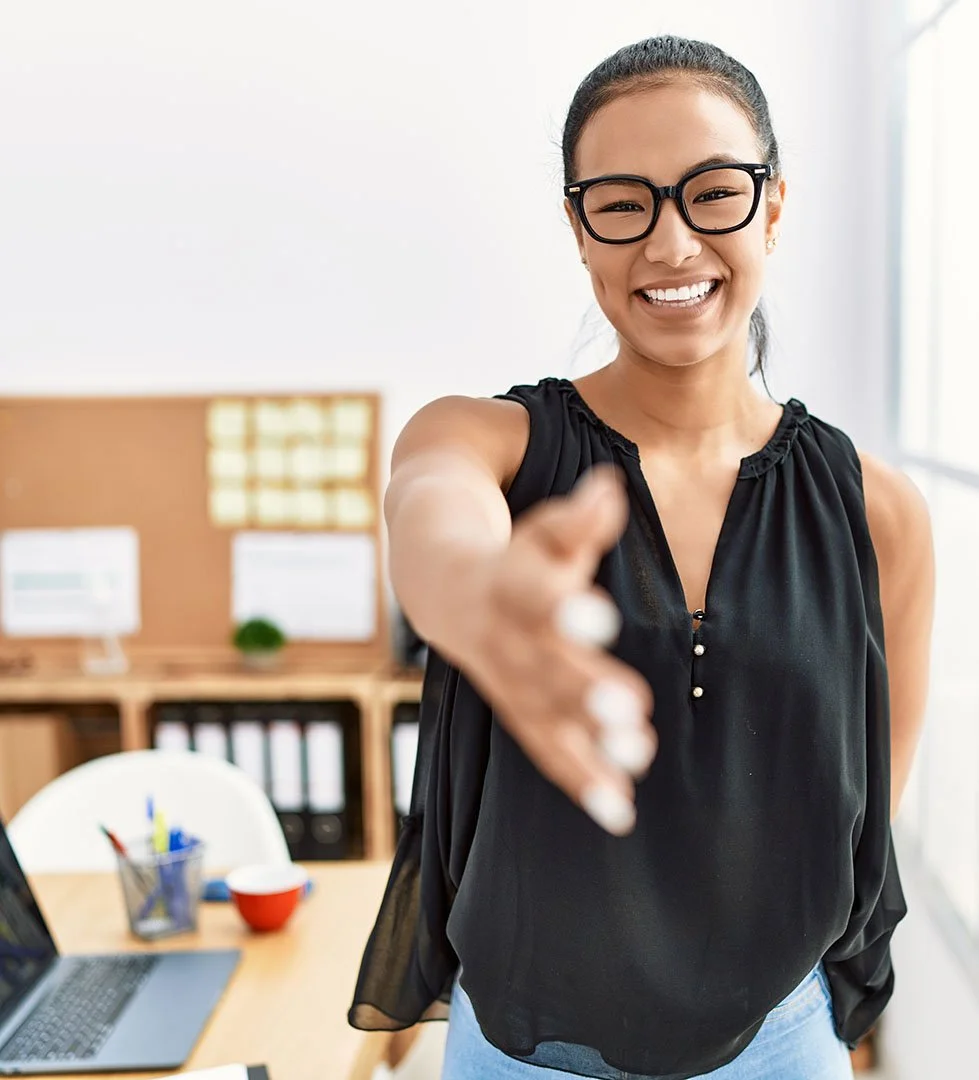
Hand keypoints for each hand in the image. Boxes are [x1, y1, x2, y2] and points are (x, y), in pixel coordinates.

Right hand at [453, 466, 655, 834]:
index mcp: (507, 586)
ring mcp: (506, 681)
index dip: (561, 608)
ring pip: (542, 716)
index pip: (531, 597)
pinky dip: (579, 777)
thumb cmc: (513, 555)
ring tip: (635, 762)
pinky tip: (618, 809)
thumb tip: (611, 486)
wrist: (444, 587)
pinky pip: (544, 747)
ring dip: (587, 743)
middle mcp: (502, 639)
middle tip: (630, 711)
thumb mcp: (541, 530)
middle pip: (539, 668)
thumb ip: (578, 518)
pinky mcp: (517, 710)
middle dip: (582, 690)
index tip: (601, 619)